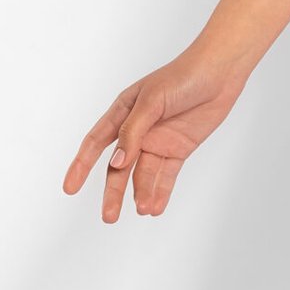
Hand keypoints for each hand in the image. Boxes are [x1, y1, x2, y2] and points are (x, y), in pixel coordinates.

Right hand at [62, 40, 250, 222]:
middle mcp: (137, 130)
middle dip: (113, 192)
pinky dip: (160, 191)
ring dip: (142, 193)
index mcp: (122, 112)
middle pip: (119, 168)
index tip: (69, 188)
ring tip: (144, 209)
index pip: (95, 143)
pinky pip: (166, 175)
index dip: (81, 166)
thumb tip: (117, 162)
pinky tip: (155, 207)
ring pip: (143, 175)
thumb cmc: (183, 77)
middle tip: (108, 217)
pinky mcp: (178, 149)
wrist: (220, 72)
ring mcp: (158, 141)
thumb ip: (133, 132)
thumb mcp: (152, 102)